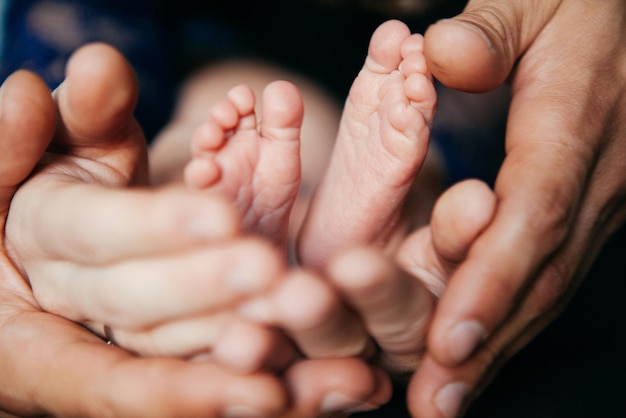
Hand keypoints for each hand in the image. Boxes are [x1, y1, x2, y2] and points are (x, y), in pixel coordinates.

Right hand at [0, 45, 390, 416]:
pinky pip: (196, 364)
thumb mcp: (76, 134)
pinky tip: (311, 375)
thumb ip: (84, 109)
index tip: (221, 215)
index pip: (90, 233)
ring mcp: (112, 328)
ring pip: (168, 348)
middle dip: (203, 288)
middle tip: (272, 272)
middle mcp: (69, 296)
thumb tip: (99, 65)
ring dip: (236, 342)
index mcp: (37, 233)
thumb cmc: (68, 167)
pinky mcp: (155, 346)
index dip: (153, 228)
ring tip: (302, 327)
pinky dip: (245, 367)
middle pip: (133, 305)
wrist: (74, 227)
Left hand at [408, 1, 625, 415]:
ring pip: (548, 285)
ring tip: (446, 402)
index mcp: (573, 122)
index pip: (532, 215)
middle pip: (540, 272)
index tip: (449, 342)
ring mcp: (599, 200)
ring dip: (497, 348)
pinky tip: (477, 356)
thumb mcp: (535, 0)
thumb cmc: (580, 6)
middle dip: (488, 344)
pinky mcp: (589, 209)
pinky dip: (511, 320)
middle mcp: (594, 177)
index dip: (492, 281)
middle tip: (437, 404)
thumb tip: (443, 55)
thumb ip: (490, 30)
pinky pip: (550, 272)